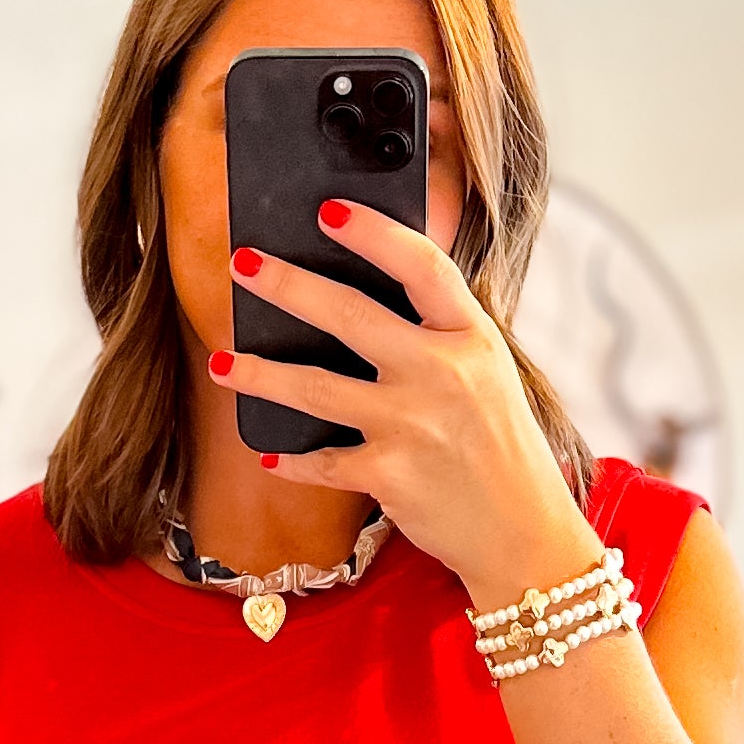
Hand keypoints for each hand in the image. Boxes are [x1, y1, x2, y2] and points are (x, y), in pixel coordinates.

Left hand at [216, 201, 602, 609]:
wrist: (523, 532)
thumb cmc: (500, 447)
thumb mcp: (487, 374)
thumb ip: (438, 335)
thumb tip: (366, 300)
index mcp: (471, 336)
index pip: (421, 266)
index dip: (373, 232)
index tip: (329, 211)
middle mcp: (442, 372)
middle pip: (350, 315)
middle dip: (287, 285)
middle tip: (242, 265)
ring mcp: (412, 423)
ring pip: (315, 387)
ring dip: (258, 374)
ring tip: (220, 363)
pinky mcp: (388, 474)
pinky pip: (322, 461)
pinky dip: (291, 460)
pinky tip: (268, 452)